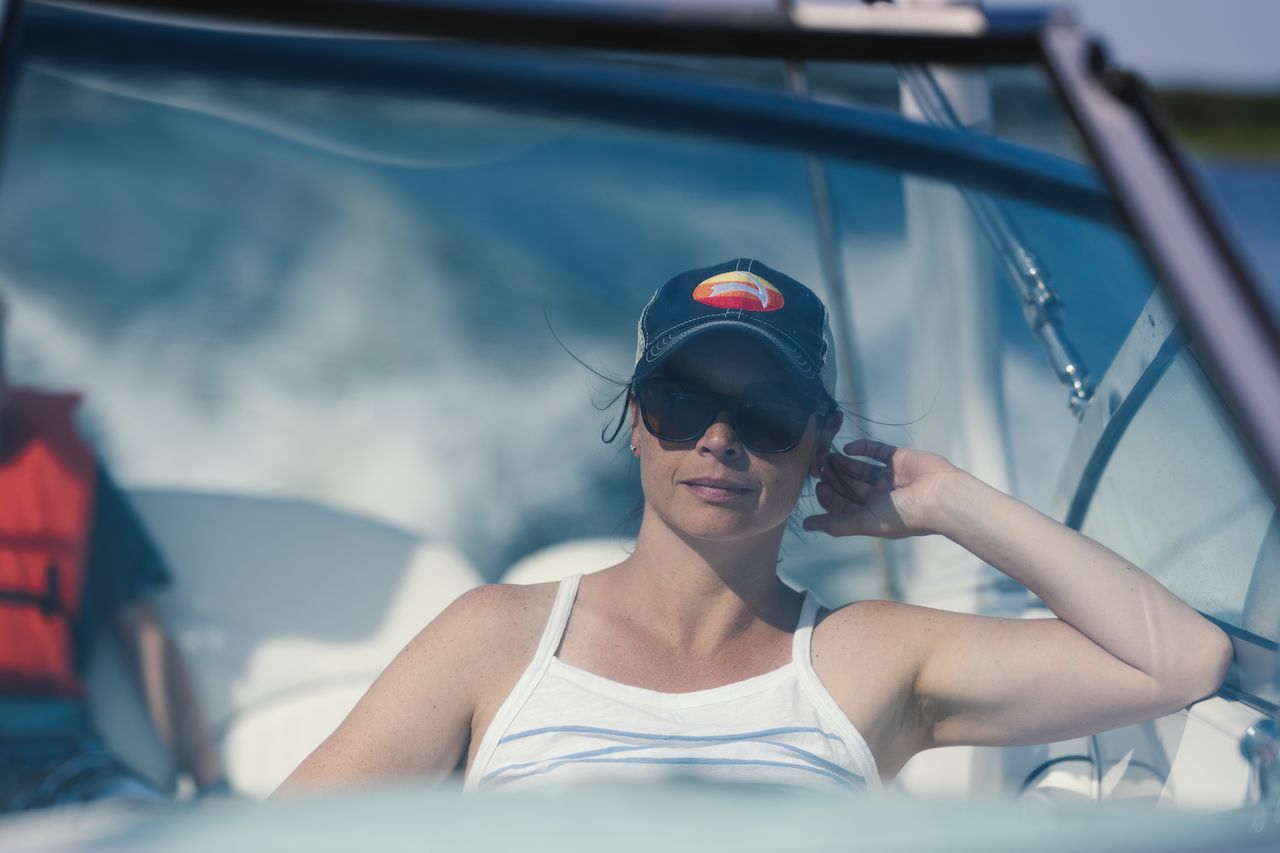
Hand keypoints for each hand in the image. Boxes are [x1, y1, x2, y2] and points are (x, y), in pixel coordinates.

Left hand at [803, 439, 957, 538]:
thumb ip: (835, 523)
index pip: (844, 505)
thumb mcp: (865, 522)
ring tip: (827, 456)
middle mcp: (880, 497)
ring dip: (843, 462)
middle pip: (849, 485)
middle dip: (834, 477)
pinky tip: (848, 448)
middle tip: (818, 466)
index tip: (818, 485)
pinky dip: (862, 447)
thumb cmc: (905, 516)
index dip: (829, 496)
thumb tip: (807, 526)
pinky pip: (877, 450)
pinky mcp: (898, 458)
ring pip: (859, 468)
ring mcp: (889, 477)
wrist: (940, 496)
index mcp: (873, 514)